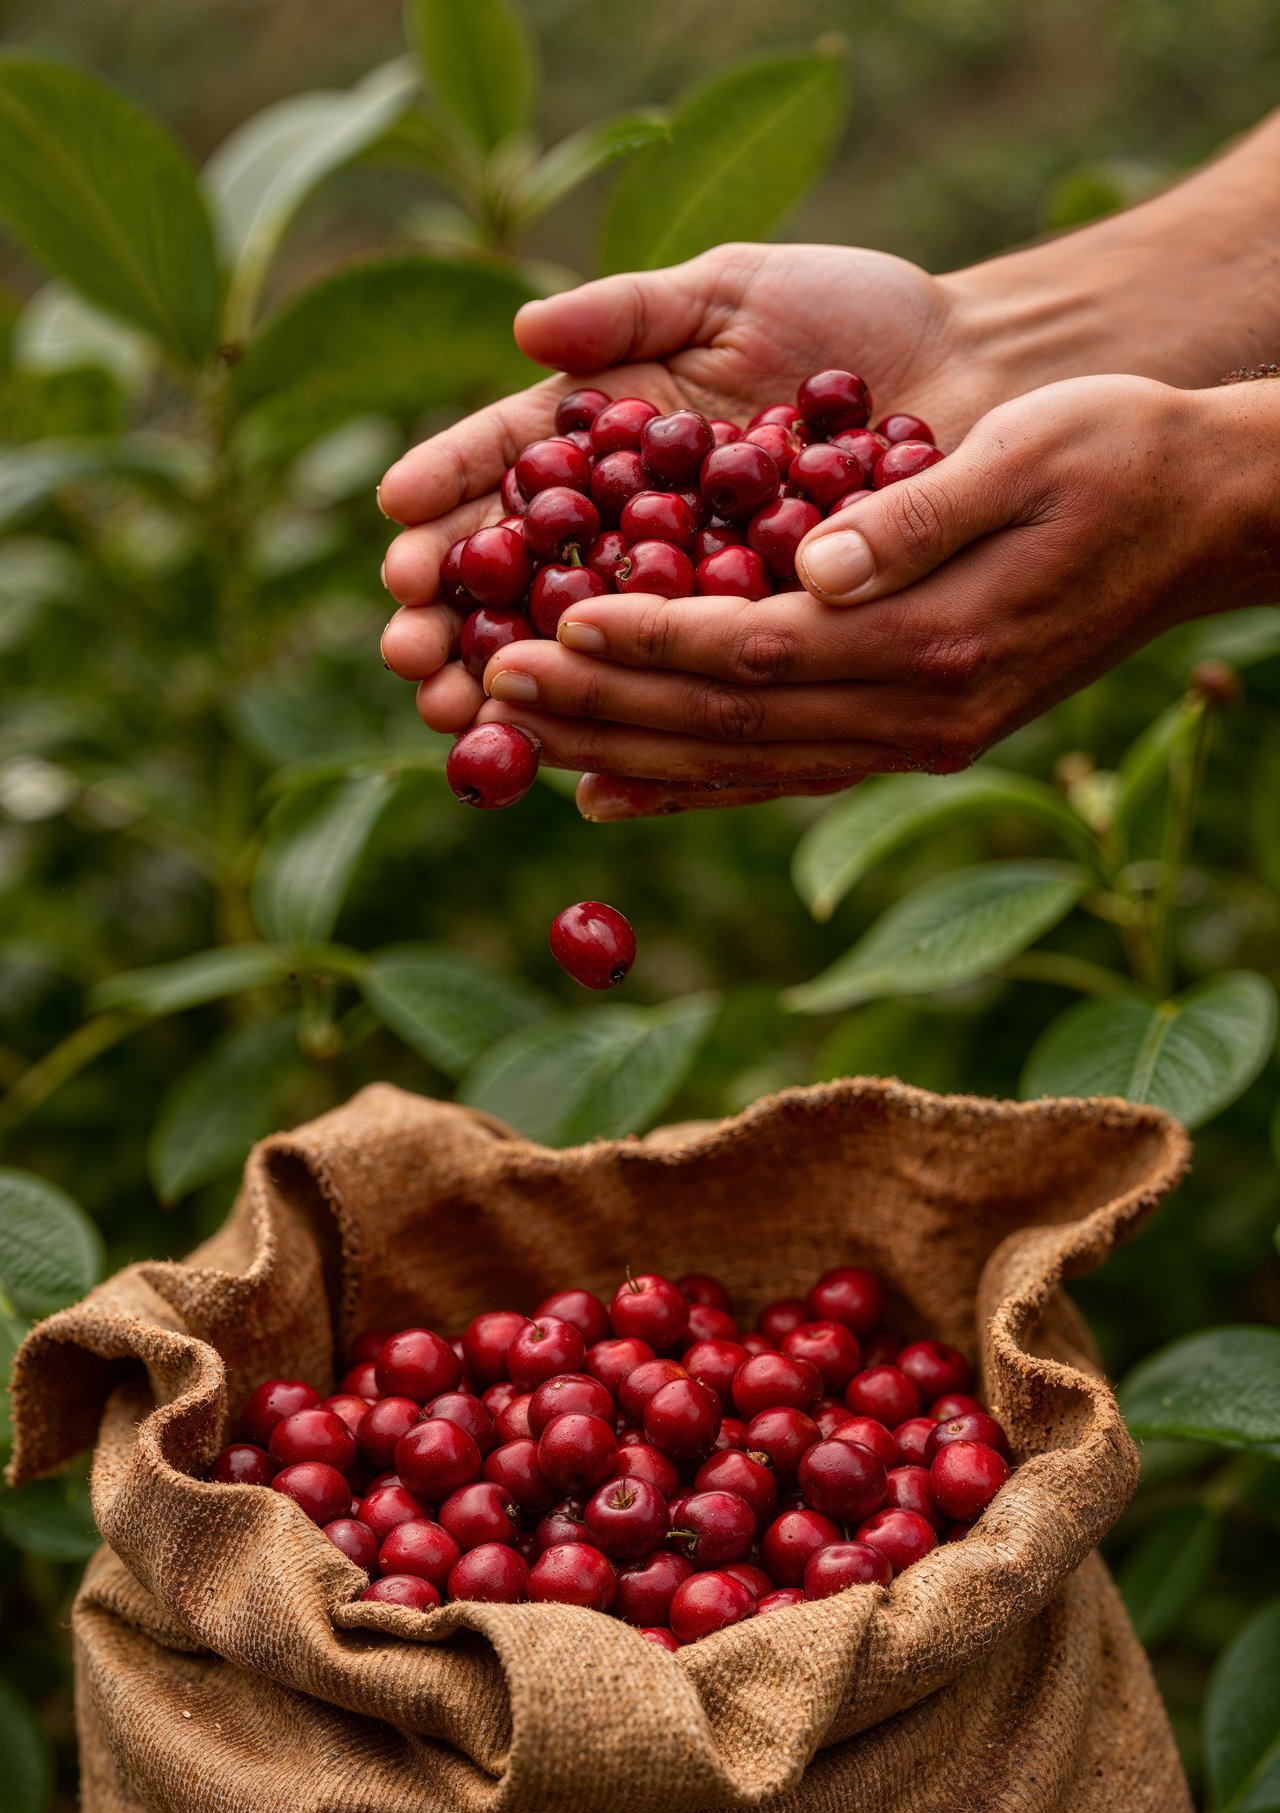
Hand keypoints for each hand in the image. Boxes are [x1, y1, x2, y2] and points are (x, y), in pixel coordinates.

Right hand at [378, 242, 968, 735]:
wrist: (977, 378)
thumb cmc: (855, 314)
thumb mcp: (734, 293)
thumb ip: (632, 314)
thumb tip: (524, 328)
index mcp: (611, 439)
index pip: (508, 472)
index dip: (447, 500)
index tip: (396, 530)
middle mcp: (634, 526)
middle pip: (523, 577)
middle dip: (456, 619)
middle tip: (408, 654)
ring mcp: (692, 597)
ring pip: (589, 653)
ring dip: (519, 688)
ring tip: (458, 715)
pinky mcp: (758, 652)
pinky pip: (685, 700)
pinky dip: (632, 734)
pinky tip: (575, 771)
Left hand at [471, 375, 1277, 813]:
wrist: (1201, 521)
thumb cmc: (1119, 455)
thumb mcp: (1034, 451)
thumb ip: (919, 514)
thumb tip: (818, 564)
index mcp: (936, 641)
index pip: (760, 652)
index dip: (650, 641)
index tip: (552, 620)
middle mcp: (917, 716)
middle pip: (731, 725)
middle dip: (606, 705)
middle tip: (493, 681)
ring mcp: (915, 742)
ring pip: (742, 763)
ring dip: (625, 751)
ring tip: (522, 731)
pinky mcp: (912, 740)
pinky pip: (783, 775)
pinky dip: (693, 785)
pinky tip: (615, 790)